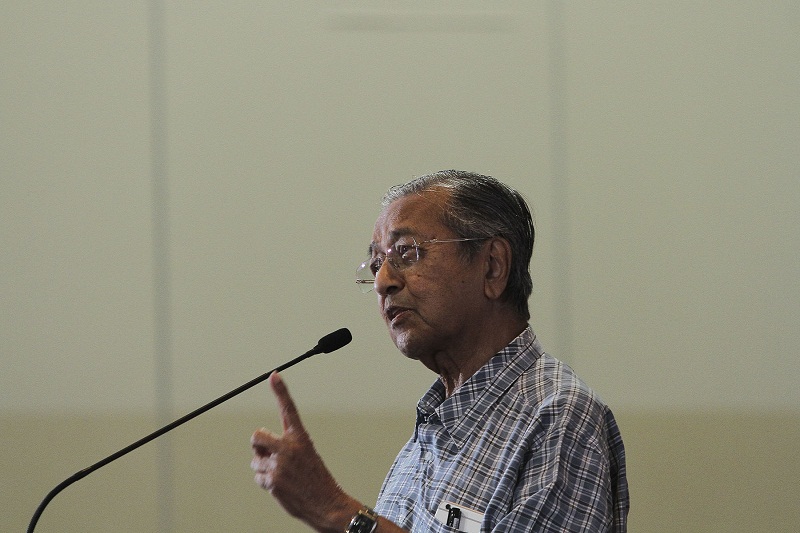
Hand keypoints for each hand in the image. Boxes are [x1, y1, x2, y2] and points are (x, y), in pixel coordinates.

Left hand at [250, 372, 356, 531]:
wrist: (327, 504)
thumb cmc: (317, 479)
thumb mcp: (307, 455)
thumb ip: (286, 446)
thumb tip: (262, 447)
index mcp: (301, 438)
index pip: (288, 410)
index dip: (280, 391)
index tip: (274, 375)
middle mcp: (289, 448)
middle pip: (257, 436)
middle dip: (259, 446)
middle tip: (269, 455)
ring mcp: (280, 465)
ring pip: (256, 460)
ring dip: (264, 468)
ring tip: (283, 476)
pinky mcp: (273, 481)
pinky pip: (258, 476)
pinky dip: (266, 482)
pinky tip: (281, 486)